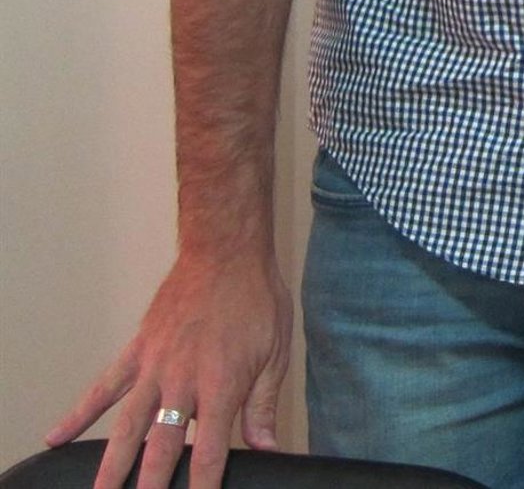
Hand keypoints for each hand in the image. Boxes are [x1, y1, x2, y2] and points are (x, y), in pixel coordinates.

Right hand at [45, 247, 291, 488]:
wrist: (226, 249)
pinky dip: (79, 412)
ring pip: (127, 425)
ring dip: (111, 464)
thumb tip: (267, 450)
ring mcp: (155, 365)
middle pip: (160, 448)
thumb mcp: (275, 351)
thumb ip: (264, 405)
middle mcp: (183, 380)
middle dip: (148, 486)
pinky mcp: (138, 349)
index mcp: (221, 385)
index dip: (200, 487)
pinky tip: (57, 437)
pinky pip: (104, 386)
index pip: (208, 453)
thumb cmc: (256, 297)